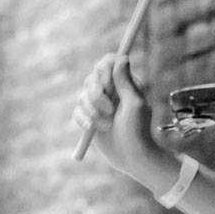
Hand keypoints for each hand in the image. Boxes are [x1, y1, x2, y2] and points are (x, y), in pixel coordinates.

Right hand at [73, 54, 158, 173]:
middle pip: (91, 77)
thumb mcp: (135, 104)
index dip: (104, 70)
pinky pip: (77, 111)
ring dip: (93, 111)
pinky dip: (84, 120)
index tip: (107, 84)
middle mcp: (110, 91)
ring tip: (107, 124)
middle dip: (97, 94)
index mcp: (124, 83)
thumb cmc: (137, 130)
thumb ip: (126, 82)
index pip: (108, 63)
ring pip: (82, 96)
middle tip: (110, 110)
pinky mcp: (88, 118)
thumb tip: (122, 57)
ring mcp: (97, 104)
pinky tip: (93, 129)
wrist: (130, 156)